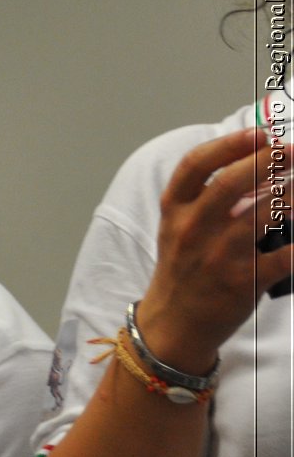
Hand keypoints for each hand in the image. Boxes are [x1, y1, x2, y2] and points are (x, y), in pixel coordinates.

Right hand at [139, 125, 293, 371]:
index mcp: (173, 210)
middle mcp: (193, 229)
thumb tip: (251, 165)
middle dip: (267, 161)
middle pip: (231, 183)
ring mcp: (218, 256)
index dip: (230, 144)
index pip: (196, 165)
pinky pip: (286, 255)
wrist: (174, 322)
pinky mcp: (244, 282)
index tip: (259, 133)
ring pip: (263, 215)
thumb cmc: (180, 268)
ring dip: (292, 193)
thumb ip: (203, 198)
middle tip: (292, 151)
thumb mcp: (176, 226)